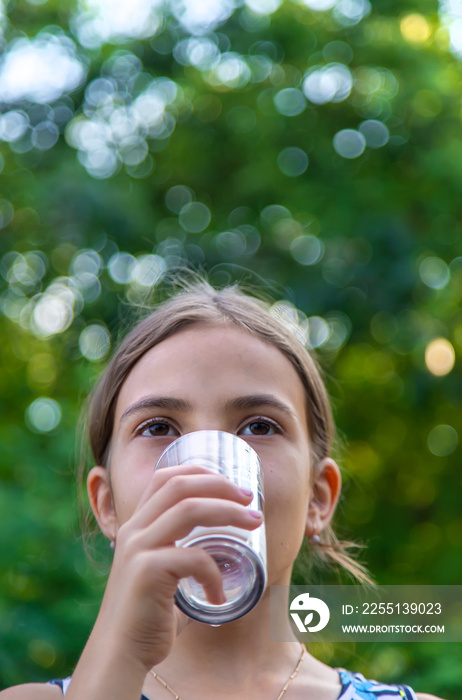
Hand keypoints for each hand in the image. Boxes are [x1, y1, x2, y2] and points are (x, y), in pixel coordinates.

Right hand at [95, 464, 261, 670]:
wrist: (118, 652)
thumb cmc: (146, 614)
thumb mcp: (159, 571)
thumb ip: (179, 552)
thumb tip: (220, 547)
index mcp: (136, 525)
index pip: (164, 478)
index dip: (199, 471)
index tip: (230, 484)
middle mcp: (134, 530)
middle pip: (180, 486)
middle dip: (220, 486)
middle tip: (249, 499)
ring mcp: (138, 549)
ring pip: (189, 510)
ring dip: (228, 512)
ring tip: (254, 523)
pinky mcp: (147, 572)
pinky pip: (194, 558)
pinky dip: (215, 574)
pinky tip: (219, 594)